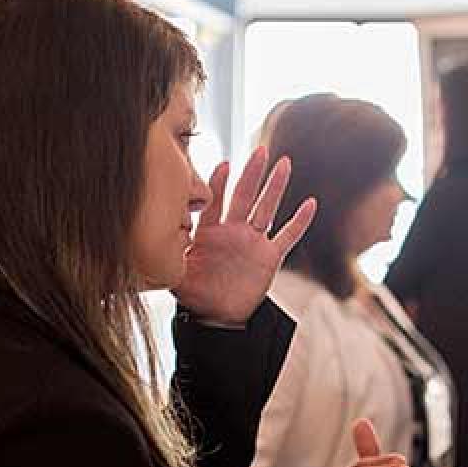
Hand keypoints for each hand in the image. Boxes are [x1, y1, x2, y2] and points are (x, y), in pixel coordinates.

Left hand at [172, 147, 316, 324]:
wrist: (217, 316)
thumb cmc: (195, 293)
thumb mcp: (176, 273)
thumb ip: (169, 254)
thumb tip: (158, 239)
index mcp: (209, 232)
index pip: (215, 200)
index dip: (219, 182)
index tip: (225, 164)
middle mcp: (233, 231)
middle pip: (244, 195)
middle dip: (252, 173)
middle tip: (260, 150)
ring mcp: (252, 241)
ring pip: (266, 208)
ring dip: (275, 186)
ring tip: (284, 164)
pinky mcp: (269, 256)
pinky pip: (287, 236)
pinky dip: (299, 221)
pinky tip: (310, 204)